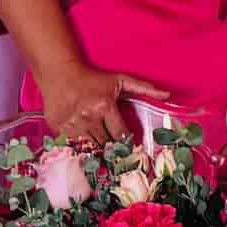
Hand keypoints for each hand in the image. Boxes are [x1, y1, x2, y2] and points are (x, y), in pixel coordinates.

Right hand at [34, 61, 170, 145]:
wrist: (60, 74)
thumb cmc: (93, 78)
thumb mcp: (120, 80)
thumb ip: (144, 88)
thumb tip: (167, 95)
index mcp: (105, 106)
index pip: (120, 134)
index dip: (126, 141)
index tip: (129, 146)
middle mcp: (89, 117)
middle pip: (105, 143)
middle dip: (112, 148)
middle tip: (116, 152)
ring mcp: (72, 124)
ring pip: (90, 147)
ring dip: (97, 149)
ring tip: (102, 150)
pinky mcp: (59, 129)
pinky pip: (73, 146)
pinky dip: (80, 148)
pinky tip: (85, 147)